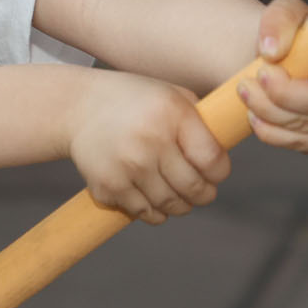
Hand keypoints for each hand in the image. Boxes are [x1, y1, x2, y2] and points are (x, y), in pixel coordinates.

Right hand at [67, 72, 230, 224]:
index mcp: (172, 114)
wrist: (78, 107)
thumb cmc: (134, 100)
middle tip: (202, 190)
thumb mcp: (172, 95)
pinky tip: (151, 194)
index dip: (220, 172)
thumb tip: (229, 154)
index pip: (213, 161)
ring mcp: (127, 167)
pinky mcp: (108, 186)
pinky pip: (143, 213)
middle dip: (204, 194)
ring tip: (178, 194)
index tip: (215, 171)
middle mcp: (150, 142)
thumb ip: (201, 122)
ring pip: (171, 206)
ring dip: (180, 205)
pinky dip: (153, 210)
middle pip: (194, 189)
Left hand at [236, 0, 307, 151]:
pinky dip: (273, 133)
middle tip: (259, 74)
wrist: (281, 58)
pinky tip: (253, 116)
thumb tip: (271, 50)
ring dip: (271, 111)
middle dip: (286, 93)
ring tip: (246, 90)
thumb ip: (279, 21)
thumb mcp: (286, 12)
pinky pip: (301, 143)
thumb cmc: (293, 31)